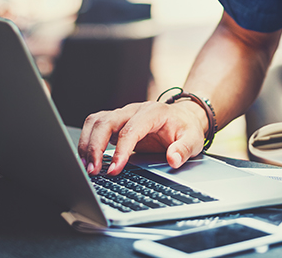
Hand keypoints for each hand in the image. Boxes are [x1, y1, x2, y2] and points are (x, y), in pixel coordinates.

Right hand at [78, 100, 206, 175]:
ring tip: (87, 168)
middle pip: (106, 122)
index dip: (121, 150)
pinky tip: (88, 160)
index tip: (115, 169)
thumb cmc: (186, 128)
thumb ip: (184, 149)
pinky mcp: (116, 122)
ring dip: (87, 144)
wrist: (183, 117)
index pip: (131, 129)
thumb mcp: (193, 139)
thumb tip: (173, 160)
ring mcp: (123, 115)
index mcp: (153, 112)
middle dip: (95, 146)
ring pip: (96, 122)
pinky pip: (95, 127)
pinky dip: (87, 142)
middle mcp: (134, 110)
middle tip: (94, 171)